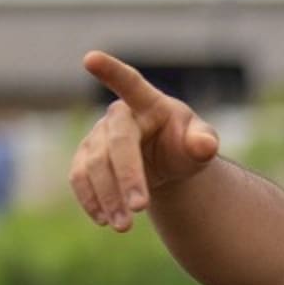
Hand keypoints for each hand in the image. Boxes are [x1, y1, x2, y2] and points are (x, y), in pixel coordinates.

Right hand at [68, 50, 221, 231]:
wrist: (166, 162)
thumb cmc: (185, 145)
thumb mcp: (200, 144)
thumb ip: (203, 143)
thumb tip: (204, 145)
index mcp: (149, 104)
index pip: (130, 83)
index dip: (111, 72)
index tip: (90, 58)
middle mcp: (118, 117)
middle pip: (117, 143)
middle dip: (126, 176)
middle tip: (140, 208)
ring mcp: (97, 137)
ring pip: (93, 166)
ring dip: (107, 197)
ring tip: (123, 226)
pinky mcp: (85, 159)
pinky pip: (79, 178)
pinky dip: (90, 200)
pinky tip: (103, 219)